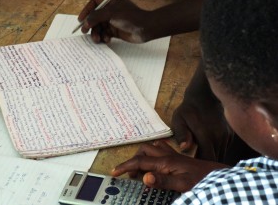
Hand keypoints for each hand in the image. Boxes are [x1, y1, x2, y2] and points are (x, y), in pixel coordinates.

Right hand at [78, 0, 149, 43]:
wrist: (145, 29)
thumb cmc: (131, 17)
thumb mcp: (111, 13)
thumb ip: (96, 16)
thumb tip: (85, 22)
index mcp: (111, 0)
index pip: (94, 3)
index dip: (86, 10)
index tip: (80, 19)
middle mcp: (111, 9)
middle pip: (95, 17)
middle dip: (90, 25)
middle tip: (85, 31)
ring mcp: (113, 20)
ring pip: (99, 27)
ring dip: (97, 33)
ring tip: (98, 39)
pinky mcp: (115, 30)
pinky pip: (105, 34)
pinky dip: (104, 37)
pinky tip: (107, 40)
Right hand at [112, 140, 228, 191]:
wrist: (217, 175)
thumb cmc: (201, 180)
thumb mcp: (182, 184)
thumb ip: (163, 180)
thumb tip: (144, 178)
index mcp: (165, 162)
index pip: (140, 162)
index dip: (126, 167)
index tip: (114, 172)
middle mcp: (167, 155)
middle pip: (143, 150)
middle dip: (133, 160)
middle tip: (130, 173)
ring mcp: (172, 154)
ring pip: (151, 147)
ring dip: (143, 155)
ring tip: (140, 167)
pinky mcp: (177, 157)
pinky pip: (161, 148)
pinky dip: (153, 153)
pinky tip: (155, 161)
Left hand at [171, 60, 232, 161]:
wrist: (205, 96)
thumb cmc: (188, 109)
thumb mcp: (179, 119)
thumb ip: (182, 134)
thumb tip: (184, 148)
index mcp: (206, 136)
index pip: (206, 159)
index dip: (199, 166)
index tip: (191, 168)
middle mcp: (219, 138)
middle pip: (215, 160)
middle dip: (206, 165)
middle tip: (195, 167)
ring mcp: (226, 136)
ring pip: (221, 155)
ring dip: (212, 158)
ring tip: (201, 158)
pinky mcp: (230, 134)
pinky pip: (224, 149)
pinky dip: (217, 152)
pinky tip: (208, 150)